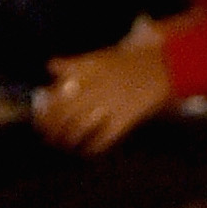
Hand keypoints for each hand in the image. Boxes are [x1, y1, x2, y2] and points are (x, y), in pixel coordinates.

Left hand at [33, 33, 172, 153]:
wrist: (166, 65)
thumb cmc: (133, 61)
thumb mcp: (101, 56)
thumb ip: (75, 64)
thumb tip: (51, 66)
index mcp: (88, 72)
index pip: (57, 94)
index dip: (46, 111)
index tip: (40, 121)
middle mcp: (95, 87)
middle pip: (65, 113)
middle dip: (52, 129)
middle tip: (48, 137)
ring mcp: (110, 103)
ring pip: (80, 127)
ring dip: (68, 139)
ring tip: (63, 146)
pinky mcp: (125, 118)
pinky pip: (104, 137)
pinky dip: (92, 146)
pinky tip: (87, 151)